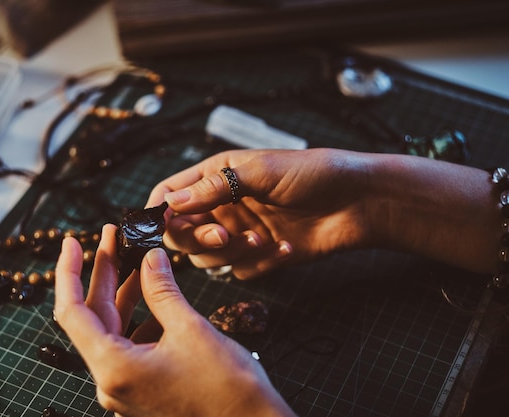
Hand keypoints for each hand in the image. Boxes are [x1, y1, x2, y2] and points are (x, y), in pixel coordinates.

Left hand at [54, 225, 295, 416]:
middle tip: (112, 237)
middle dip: (104, 274)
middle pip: (95, 317)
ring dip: (124, 292)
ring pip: (114, 329)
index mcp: (114, 368)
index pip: (73, 313)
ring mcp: (127, 387)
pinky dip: (140, 315)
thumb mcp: (190, 329)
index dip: (68, 273)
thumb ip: (162, 290)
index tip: (71, 243)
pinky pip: (131, 344)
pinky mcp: (142, 388)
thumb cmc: (226, 388)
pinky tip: (154, 293)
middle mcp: (112, 382)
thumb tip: (149, 257)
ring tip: (136, 257)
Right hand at [147, 148, 372, 278]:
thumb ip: (213, 187)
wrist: (359, 202)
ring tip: (261, 239)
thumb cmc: (312, 173)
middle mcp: (222, 207)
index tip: (161, 226)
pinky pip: (241, 271)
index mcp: (217, 178)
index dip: (161, 211)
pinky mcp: (260, 256)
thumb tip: (171, 201)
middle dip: (196, 238)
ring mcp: (240, 233)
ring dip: (229, 253)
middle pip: (182, 234)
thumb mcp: (259, 170)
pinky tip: (285, 247)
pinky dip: (259, 263)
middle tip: (223, 233)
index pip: (171, 195)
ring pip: (208, 258)